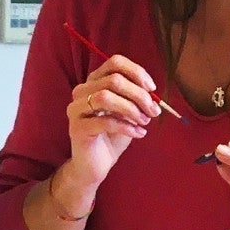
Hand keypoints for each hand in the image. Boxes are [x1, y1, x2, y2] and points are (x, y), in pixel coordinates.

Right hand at [65, 52, 162, 193]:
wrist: (95, 166)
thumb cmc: (112, 137)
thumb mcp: (128, 112)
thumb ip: (136, 98)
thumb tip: (152, 91)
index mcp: (94, 82)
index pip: (114, 63)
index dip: (136, 72)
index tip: (152, 88)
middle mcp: (81, 91)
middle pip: (113, 80)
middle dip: (139, 95)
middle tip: (153, 111)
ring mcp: (76, 110)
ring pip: (105, 97)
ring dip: (131, 109)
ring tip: (144, 122)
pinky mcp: (77, 129)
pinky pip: (104, 121)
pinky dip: (126, 126)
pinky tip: (138, 134)